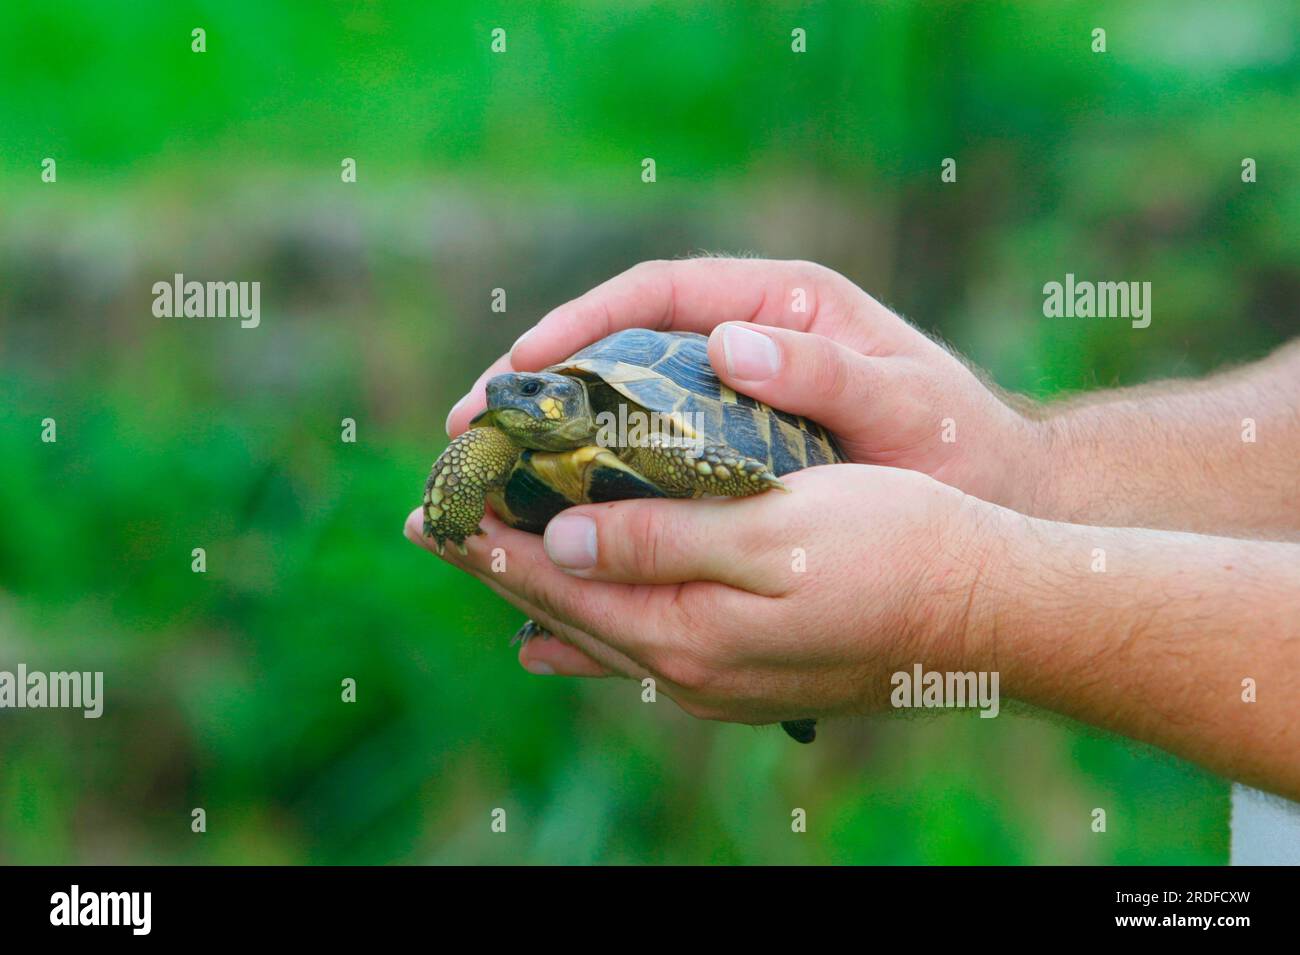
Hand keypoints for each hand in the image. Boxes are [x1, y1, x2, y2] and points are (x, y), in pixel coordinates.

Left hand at [406, 465, 997, 725]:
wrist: (994, 615)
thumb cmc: (898, 551)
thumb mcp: (776, 533)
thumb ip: (661, 541)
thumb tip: (564, 542)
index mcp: (686, 635)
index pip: (555, 583)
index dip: (489, 541)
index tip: (430, 507)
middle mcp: (691, 673)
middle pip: (565, 613)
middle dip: (499, 565)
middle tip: (437, 524)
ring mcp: (721, 681)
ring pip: (600, 632)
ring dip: (540, 591)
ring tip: (492, 563)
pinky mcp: (752, 673)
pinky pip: (642, 646)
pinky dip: (594, 622)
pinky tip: (572, 632)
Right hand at [446, 258, 1047, 513]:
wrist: (997, 494)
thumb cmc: (959, 439)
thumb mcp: (903, 402)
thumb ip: (824, 373)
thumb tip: (727, 344)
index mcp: (776, 305)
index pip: (652, 294)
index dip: (577, 324)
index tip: (520, 364)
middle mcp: (741, 347)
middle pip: (617, 351)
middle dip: (541, 388)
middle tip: (472, 432)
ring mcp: (731, 404)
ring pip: (622, 413)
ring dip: (557, 447)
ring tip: (492, 488)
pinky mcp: (731, 457)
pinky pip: (650, 464)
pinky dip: (603, 490)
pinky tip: (562, 532)